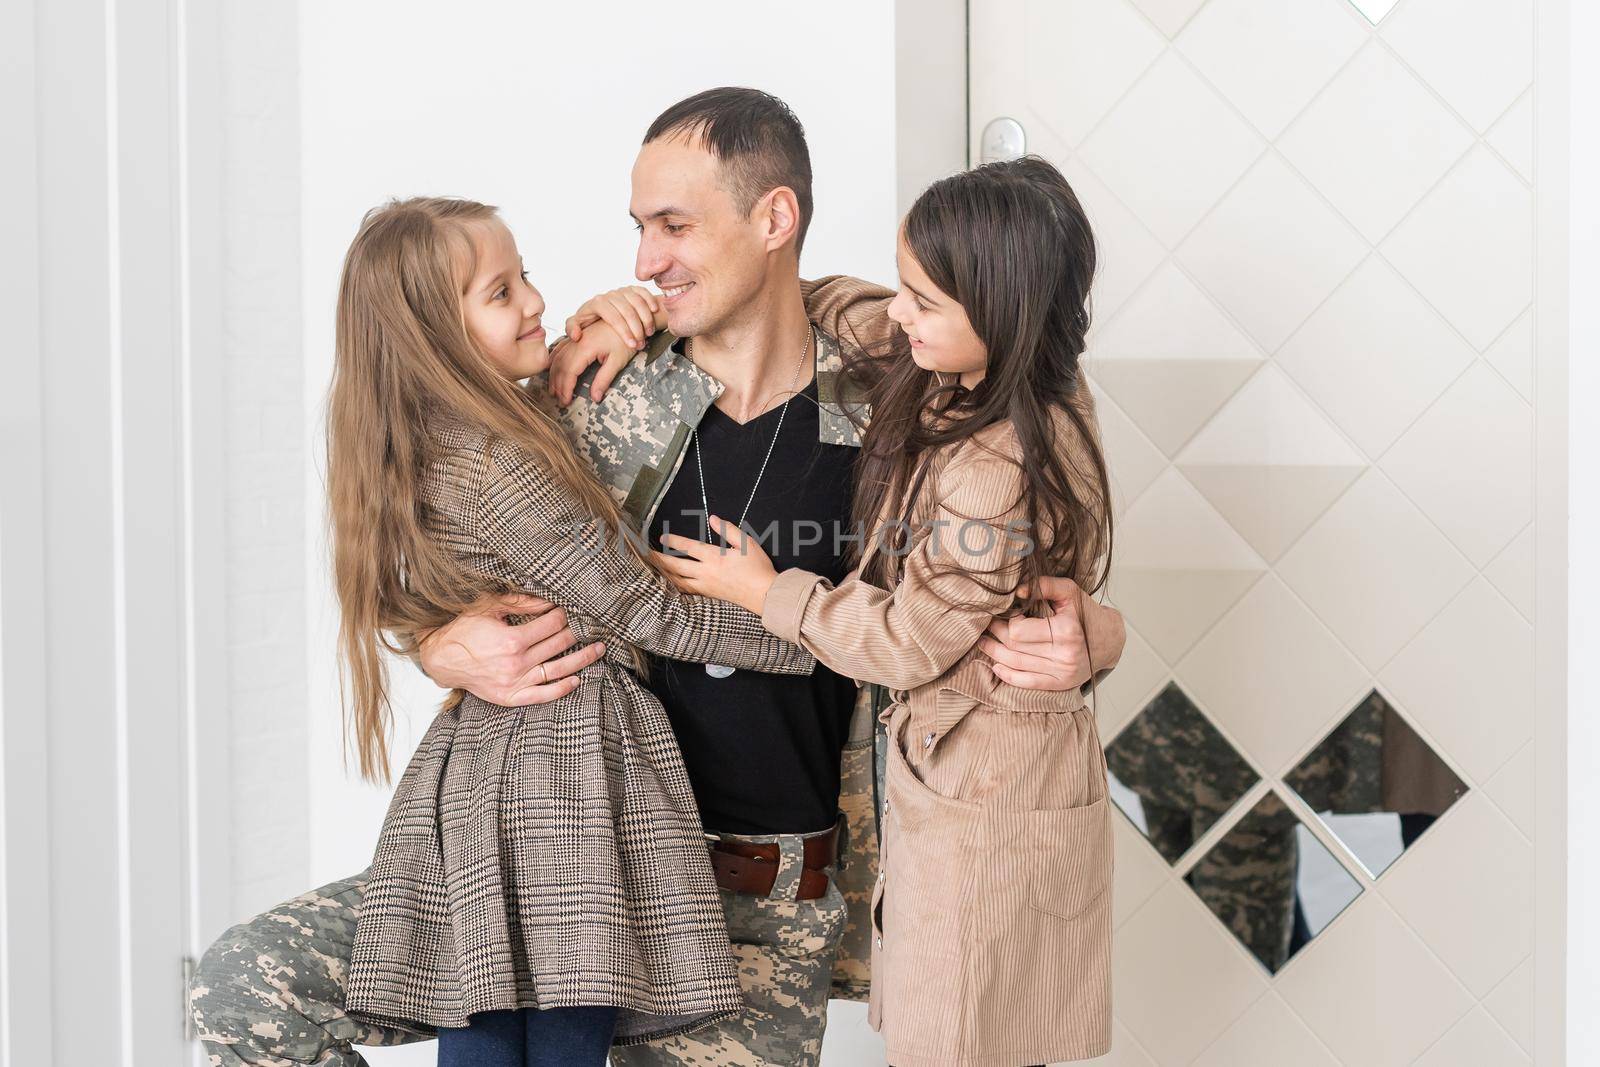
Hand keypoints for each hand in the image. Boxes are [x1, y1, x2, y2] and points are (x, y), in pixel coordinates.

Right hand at [417, 593, 605, 705]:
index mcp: (512, 640)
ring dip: (581, 659)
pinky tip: (576, 680)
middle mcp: (516, 664)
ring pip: (557, 671)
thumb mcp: (489, 607)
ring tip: (598, 649)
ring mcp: (514, 683)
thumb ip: (521, 603)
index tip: (569, 609)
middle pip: (558, 645)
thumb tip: (549, 600)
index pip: (551, 625)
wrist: (441, 658)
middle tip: (590, 625)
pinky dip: (560, 689)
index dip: (563, 615)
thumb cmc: (463, 629)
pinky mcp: (509, 696)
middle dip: (576, 632)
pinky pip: (541, 696)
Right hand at [548, 319, 637, 405]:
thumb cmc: (626, 340)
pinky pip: (560, 349)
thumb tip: (594, 398)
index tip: (566, 401)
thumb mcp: (618, 362)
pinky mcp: (578, 337)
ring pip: (558, 357)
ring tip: (554, 390)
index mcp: (585, 348)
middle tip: (560, 400)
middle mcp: (577, 342)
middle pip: (560, 366)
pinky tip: (552, 369)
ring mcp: (576, 339)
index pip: (569, 372)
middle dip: (558, 385)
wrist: (630, 318)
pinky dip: (554, 361)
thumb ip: (604, 379)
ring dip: (554, 375)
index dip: (566, 388)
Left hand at [565, 285, 662, 348]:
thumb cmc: (590, 318)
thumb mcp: (577, 323)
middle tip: (640, 343)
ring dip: (645, 319)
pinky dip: (650, 301)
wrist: (600, 309)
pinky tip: (654, 312)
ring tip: (648, 333)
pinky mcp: (632, 289)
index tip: (631, 344)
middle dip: (636, 329)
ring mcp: (622, 291)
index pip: (613, 316)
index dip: (623, 331)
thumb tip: (576, 335)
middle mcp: (610, 295)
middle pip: (627, 311)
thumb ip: (572, 328)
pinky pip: (643, 292)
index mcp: (596, 303)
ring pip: (637, 302)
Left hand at [653, 516, 777, 615]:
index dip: (674, 541)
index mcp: (715, 557)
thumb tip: (713, 519)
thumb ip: (728, 530)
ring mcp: (706, 586)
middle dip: (660, 559)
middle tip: (646, 554)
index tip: (662, 537)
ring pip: (678, 580)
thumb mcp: (747, 543)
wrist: (765, 594)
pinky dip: (675, 586)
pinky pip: (687, 591)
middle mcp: (706, 572)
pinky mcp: (709, 594)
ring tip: (653, 569)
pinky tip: (670, 584)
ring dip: (664, 574)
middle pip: (676, 566)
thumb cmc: (758, 568)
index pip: (689, 547)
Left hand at [977, 576, 1125, 690]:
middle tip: (989, 625)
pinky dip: (1008, 675)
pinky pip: (1027, 683)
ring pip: (1016, 665)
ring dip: (995, 653)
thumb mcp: (1070, 592)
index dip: (1007, 621)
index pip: (1018, 631)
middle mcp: (1064, 654)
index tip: (1007, 613)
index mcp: (1065, 630)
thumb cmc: (1086, 613)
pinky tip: (996, 665)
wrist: (1110, 640)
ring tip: (984, 643)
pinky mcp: (1060, 684)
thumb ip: (1045, 585)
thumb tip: (1018, 591)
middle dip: (996, 635)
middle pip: (1014, 648)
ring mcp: (1062, 672)